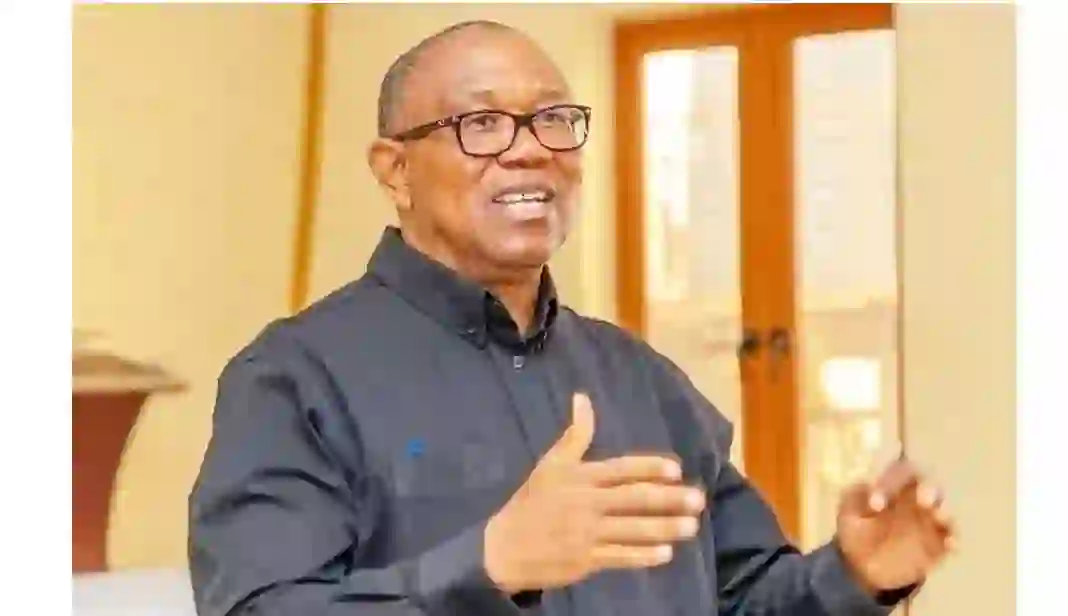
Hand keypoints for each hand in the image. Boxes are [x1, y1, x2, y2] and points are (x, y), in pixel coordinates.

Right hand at [484, 393, 706, 593]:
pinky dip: (643, 556)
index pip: (620, 470)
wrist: (504, 548)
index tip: (675, 470)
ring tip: (691, 526)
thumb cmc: (532, 502)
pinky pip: (620, 557)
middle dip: (668, 499)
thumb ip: (575, 434)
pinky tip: (666, 554)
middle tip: (698, 499)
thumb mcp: (550, 464)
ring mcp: (587, 534)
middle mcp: (587, 504)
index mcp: (580, 478)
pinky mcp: (586, 561)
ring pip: (632, 530)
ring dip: (664, 528)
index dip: (648, 468)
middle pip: (633, 500)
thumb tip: (583, 397)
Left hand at [836, 455, 955, 593]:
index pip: (898, 473)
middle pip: (928, 484)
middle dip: (928, 488)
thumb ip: (854, 496)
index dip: (890, 483)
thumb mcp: (847, 511)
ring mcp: (928, 519)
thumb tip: (868, 485)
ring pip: (943, 507)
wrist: (863, 565)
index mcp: (892, 485)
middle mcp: (914, 497)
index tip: (875, 506)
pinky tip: (951, 545)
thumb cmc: (856, 529)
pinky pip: (950, 536)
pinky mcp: (937, 542)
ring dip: (944, 509)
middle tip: (923, 500)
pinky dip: (953, 538)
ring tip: (938, 516)